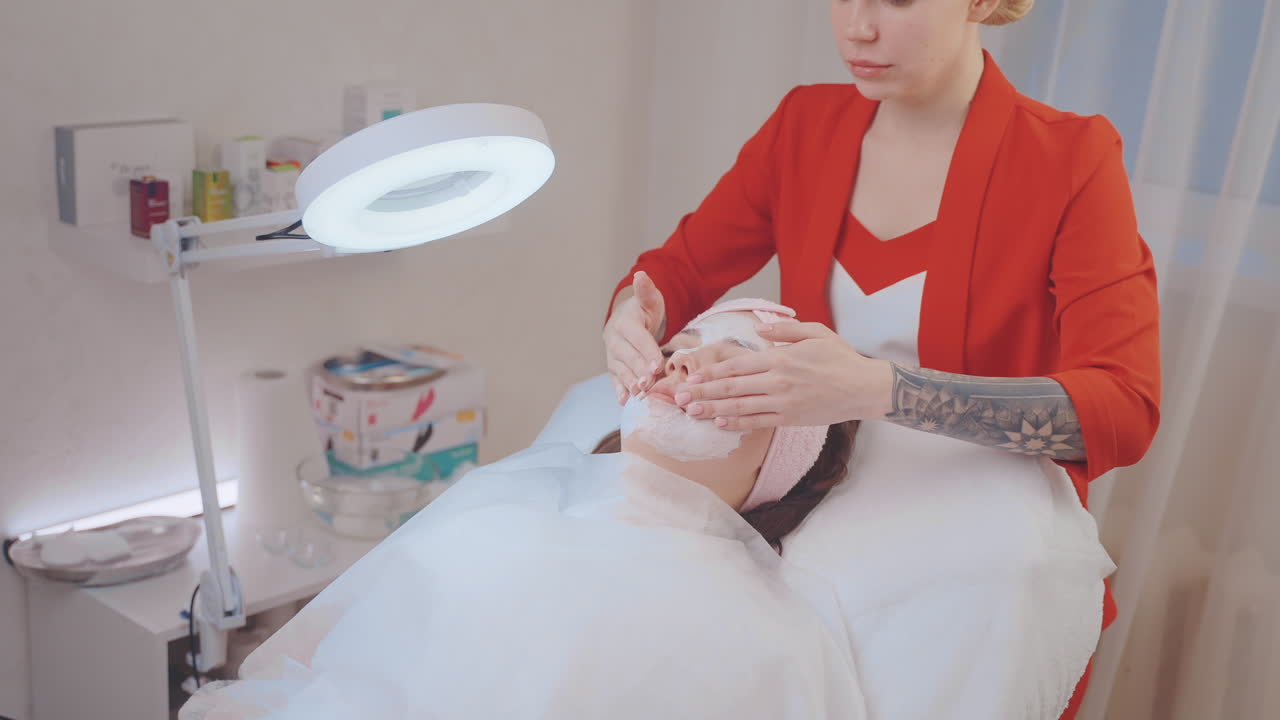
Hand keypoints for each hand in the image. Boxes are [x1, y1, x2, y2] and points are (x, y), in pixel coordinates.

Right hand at [603, 271, 666, 404]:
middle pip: (626, 356)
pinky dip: (618, 389)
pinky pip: (614, 378)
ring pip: (619, 369)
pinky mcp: (612, 365)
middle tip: (649, 383)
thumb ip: (646, 290)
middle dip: (638, 370)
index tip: (657, 365)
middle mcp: (614, 338)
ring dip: (628, 382)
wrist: (631, 319)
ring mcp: (611, 353)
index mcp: (625, 322)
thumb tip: (641, 275)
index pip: (636, 338)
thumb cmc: (645, 310)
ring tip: (639, 393)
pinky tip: (624, 401)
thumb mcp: (650, 299)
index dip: (646, 352)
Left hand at [673, 321, 894, 429]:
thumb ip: (784, 331)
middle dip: (703, 393)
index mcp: (780, 359)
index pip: (736, 366)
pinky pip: (758, 422)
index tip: (690, 377)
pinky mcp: (790, 419)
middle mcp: (777, 382)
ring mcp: (783, 403)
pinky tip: (720, 423)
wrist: (864, 387)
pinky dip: (737, 423)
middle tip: (680, 399)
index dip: (710, 373)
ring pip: (740, 407)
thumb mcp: (815, 332)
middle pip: (731, 388)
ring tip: (692, 413)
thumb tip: (758, 331)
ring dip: (713, 410)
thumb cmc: (840, 358)